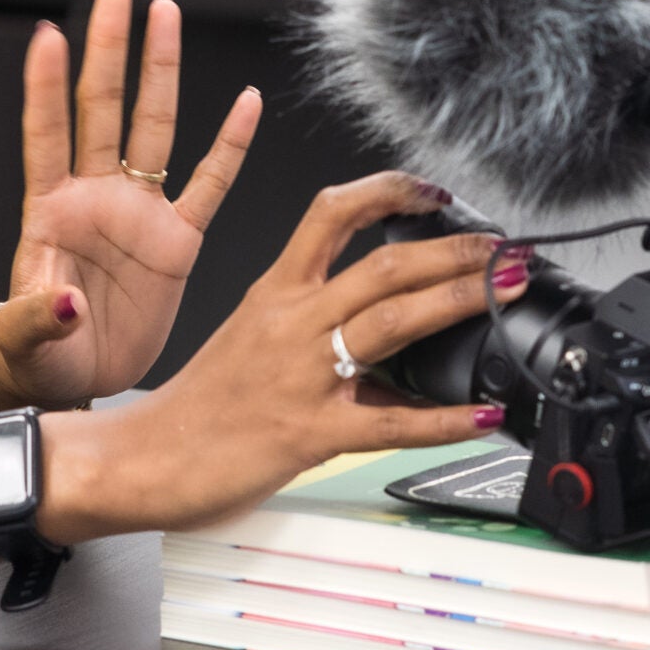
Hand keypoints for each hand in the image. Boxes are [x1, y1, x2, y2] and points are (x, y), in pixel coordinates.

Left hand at [0, 0, 256, 409]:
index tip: (48, 33)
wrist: (75, 382)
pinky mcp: (177, 241)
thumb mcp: (26, 342)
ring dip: (159, 68)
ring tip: (163, 9)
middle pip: (103, 106)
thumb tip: (63, 301)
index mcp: (49, 211)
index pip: (46, 133)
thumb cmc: (37, 356)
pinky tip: (246, 100)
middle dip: (109, 45)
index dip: (46, 86)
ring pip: (153, 125)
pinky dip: (229, 144)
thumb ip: (39, 318)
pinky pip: (210, 183)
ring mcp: (138, 212)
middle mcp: (95, 197)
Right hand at [44, 173, 525, 541]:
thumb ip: (311, 322)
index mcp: (274, 292)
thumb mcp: (250, 336)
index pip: (331, 214)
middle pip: (381, 264)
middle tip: (501, 248)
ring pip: (391, 322)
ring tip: (503, 292)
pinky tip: (481, 415)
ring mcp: (301, 375)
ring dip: (456, 301)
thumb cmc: (200, 404)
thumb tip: (381, 322)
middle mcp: (290, 322)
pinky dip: (443, 419)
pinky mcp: (309, 432)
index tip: (434, 192)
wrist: (146, 458)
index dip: (388, 192)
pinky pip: (389, 422)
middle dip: (452, 250)